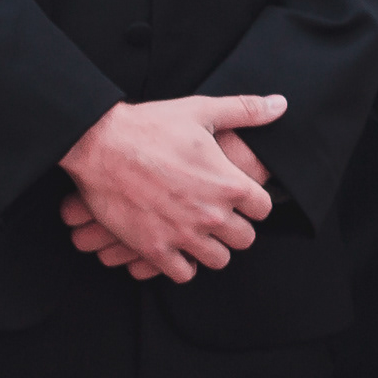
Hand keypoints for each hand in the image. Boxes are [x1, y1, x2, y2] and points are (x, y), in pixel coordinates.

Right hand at [56, 94, 285, 281]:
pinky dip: (181, 264)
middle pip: (244, 239)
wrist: (95, 143)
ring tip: (196, 233)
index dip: (251, 203)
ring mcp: (182, 233)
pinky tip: (174, 248)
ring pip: (218, 260)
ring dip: (210, 248)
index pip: (263, 209)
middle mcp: (211, 213)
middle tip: (214, 216)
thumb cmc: (148, 125)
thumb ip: (245, 110)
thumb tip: (281, 104)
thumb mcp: (199, 111)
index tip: (235, 197)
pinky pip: (183, 273)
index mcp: (229, 183)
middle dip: (233, 228)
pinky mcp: (153, 247)